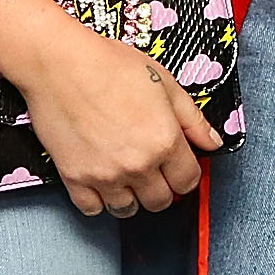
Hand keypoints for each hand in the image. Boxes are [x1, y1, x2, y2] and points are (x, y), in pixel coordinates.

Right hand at [6, 12, 220, 218]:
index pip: (188, 181)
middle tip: (153, 170)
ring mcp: (105, 175)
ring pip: (127, 210)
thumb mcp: (165, 83)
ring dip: (132, 197)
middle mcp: (137, 164)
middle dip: (162, 188)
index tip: (179, 166)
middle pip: (160, 202)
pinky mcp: (74, 178)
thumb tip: (214, 143)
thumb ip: (193, 119)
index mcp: (164, 140)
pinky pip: (93, 209)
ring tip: (127, 175)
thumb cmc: (110, 66)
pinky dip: (99, 201)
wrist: (61, 64)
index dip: (186, 174)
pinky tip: (102, 180)